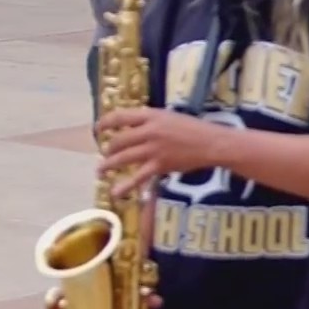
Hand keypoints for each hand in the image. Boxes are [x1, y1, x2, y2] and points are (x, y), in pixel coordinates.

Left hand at [96, 107, 233, 199]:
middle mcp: (148, 131)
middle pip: (119, 140)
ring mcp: (153, 149)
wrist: (211, 143)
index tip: (98, 128)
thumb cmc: (193, 128)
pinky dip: (125, 186)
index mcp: (151, 116)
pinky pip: (137, 177)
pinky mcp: (159, 166)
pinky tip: (115, 192)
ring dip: (109, 164)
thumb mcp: (170, 117)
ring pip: (123, 158)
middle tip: (105, 154)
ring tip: (101, 170)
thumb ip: (151, 121)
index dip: (105, 123)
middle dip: (108, 148)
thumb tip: (133, 127)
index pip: (120, 116)